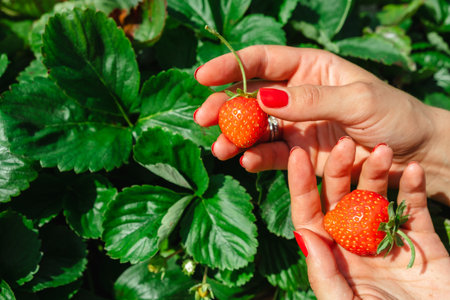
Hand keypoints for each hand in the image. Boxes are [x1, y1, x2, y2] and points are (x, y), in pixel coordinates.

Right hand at [194, 45, 449, 204]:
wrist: (414, 156)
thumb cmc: (394, 116)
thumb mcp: (357, 100)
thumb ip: (311, 99)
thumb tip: (262, 98)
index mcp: (311, 68)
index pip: (263, 61)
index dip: (230, 67)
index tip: (202, 76)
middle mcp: (297, 95)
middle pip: (250, 96)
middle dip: (224, 106)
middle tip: (202, 118)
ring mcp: (296, 126)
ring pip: (255, 128)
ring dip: (234, 137)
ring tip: (220, 148)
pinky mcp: (299, 156)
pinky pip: (272, 156)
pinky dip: (257, 159)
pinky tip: (247, 162)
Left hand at [288, 138, 449, 298]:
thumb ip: (324, 274)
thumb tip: (303, 234)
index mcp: (332, 255)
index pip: (309, 214)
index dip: (301, 185)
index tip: (296, 155)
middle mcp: (354, 241)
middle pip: (340, 198)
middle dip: (339, 169)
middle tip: (345, 144)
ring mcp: (386, 237)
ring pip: (376, 196)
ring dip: (377, 172)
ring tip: (383, 150)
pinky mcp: (419, 238)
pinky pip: (413, 207)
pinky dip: (413, 187)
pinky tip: (413, 169)